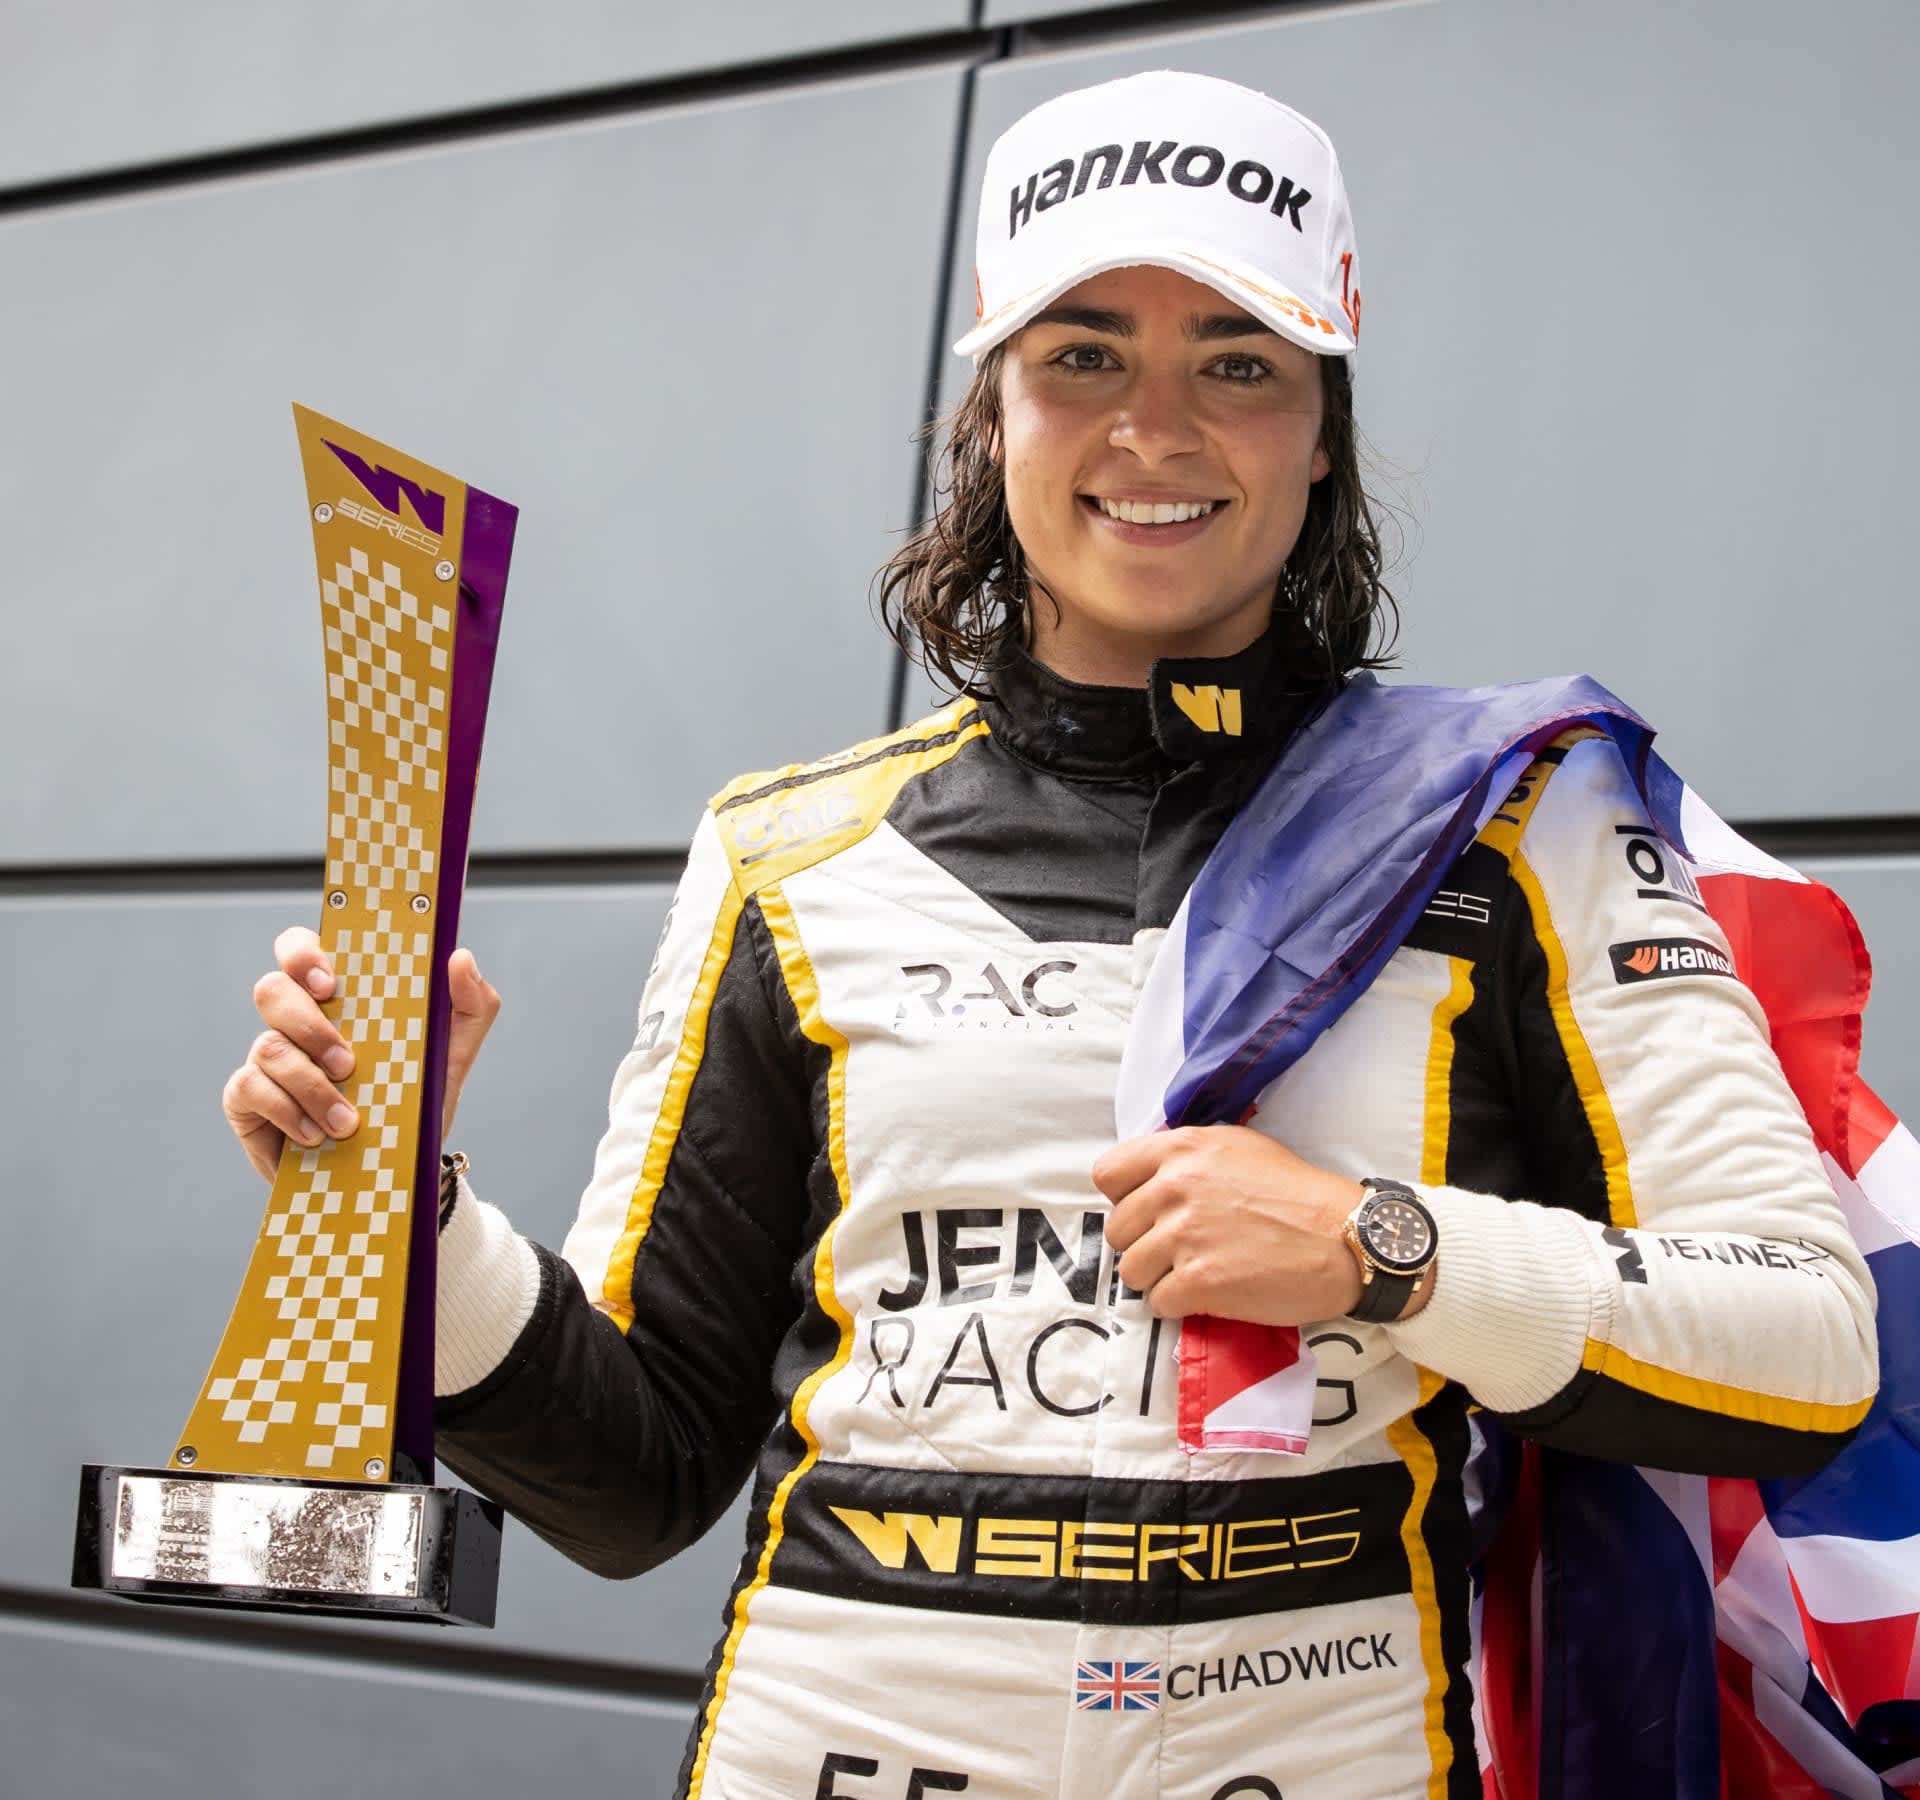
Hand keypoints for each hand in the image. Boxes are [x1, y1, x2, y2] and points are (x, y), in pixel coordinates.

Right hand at [221, 926, 500, 1180]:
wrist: (395, 1169)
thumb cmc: (415, 1100)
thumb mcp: (452, 1054)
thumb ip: (470, 1005)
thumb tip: (460, 958)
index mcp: (338, 999)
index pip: (300, 950)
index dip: (302, 953)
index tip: (330, 982)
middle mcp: (295, 1022)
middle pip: (271, 991)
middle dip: (309, 1026)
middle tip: (348, 1063)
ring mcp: (267, 1059)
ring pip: (266, 1046)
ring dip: (311, 1086)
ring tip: (347, 1121)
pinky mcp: (246, 1100)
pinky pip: (248, 1088)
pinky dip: (288, 1112)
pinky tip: (316, 1135)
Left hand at [1095, 1125, 1367, 1324]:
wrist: (1344, 1239)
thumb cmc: (1297, 1193)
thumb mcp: (1239, 1148)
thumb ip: (1188, 1157)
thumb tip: (1150, 1178)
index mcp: (1182, 1150)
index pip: (1107, 1174)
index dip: (1125, 1197)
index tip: (1148, 1211)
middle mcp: (1175, 1187)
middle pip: (1117, 1228)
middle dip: (1144, 1242)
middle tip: (1181, 1249)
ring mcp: (1184, 1235)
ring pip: (1132, 1270)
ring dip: (1159, 1277)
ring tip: (1197, 1272)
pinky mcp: (1198, 1281)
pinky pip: (1158, 1302)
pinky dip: (1180, 1304)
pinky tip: (1211, 1293)